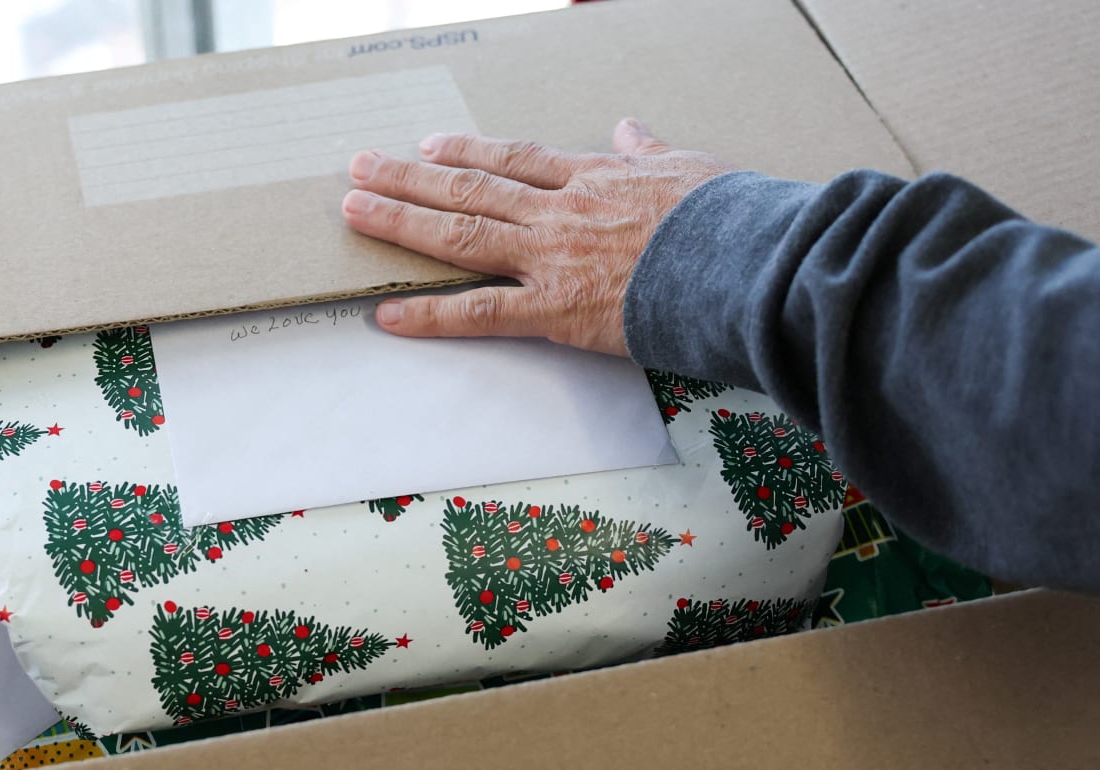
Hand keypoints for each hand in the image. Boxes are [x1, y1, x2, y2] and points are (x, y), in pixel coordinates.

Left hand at [341, 117, 736, 356]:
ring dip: (401, 221)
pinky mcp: (556, 309)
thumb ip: (650, 149)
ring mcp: (551, 258)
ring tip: (353, 209)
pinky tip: (388, 315)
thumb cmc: (729, 219)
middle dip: (408, 176)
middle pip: (469, 187)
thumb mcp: (690, 167)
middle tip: (360, 165)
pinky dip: (431, 315)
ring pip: (459, 234)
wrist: (746, 260)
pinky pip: (480, 312)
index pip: (516, 159)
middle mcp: (559, 212)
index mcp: (594, 177)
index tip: (432, 144)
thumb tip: (632, 125)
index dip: (468, 150)